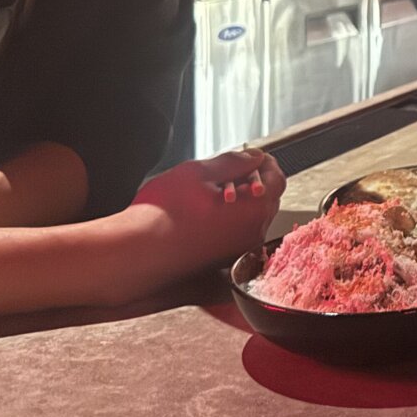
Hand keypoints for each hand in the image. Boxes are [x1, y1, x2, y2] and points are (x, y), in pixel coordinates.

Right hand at [110, 148, 284, 298]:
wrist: (137, 253)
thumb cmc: (164, 214)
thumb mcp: (198, 173)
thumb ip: (233, 162)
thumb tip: (254, 157)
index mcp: (254, 210)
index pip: (278, 179)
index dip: (266, 163)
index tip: (250, 155)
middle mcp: (253, 234)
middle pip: (266, 199)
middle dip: (251, 180)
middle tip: (223, 171)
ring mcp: (239, 250)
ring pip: (250, 216)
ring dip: (238, 201)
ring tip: (208, 193)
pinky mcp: (224, 260)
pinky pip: (236, 232)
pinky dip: (227, 219)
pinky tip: (202, 213)